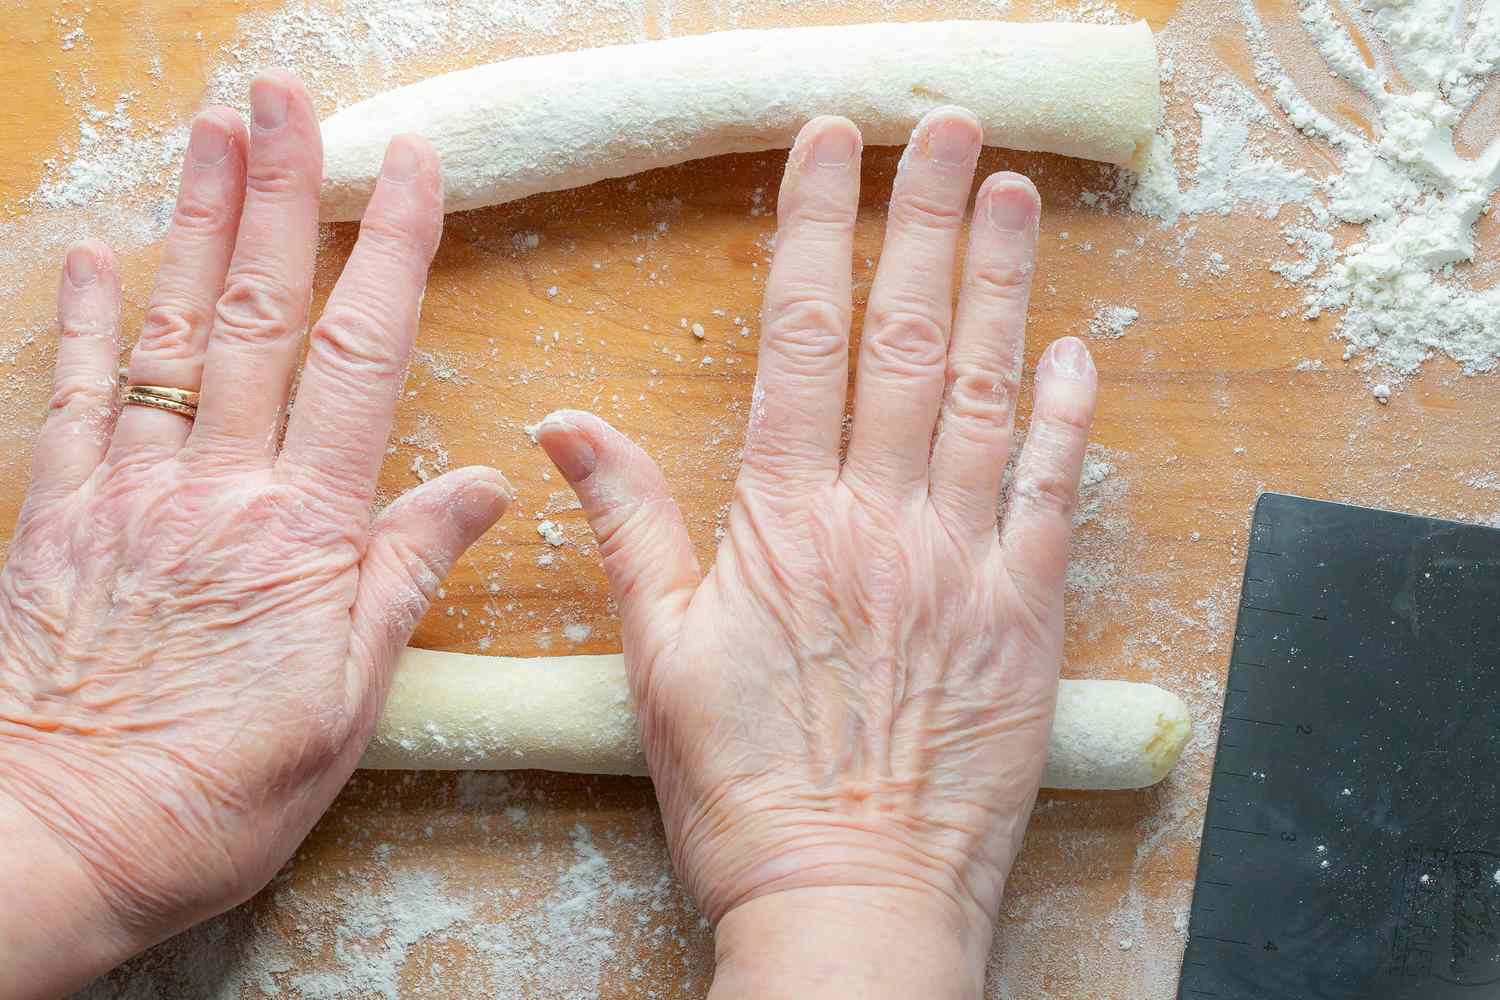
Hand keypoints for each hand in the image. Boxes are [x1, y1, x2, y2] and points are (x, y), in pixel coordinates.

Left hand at [0, 71, 508, 997]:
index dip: (391, 252)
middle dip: (277, 193)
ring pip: (164, 330)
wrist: (56, 841)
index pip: (361, 358)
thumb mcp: (348, 703)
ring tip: (205, 128)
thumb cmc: (217, 787)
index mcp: (304, 529)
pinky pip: (70, 395)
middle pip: (253, 312)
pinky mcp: (57, 515)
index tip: (410, 168)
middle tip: (284, 97)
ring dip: (189, 221)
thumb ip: (404, 577)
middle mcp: (215, 486)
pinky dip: (80, 316)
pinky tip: (91, 250)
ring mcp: (128, 490)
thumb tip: (485, 487)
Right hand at [537, 108, 1097, 996]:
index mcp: (785, 517)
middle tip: (942, 127)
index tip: (828, 144)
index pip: (800, 336)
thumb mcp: (658, 656)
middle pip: (904, 339)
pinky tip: (1074, 351)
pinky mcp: (1025, 614)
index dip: (815, 228)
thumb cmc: (744, 785)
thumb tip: (568, 422)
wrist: (852, 895)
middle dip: (920, 221)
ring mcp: (963, 560)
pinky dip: (1065, 418)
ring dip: (998, 285)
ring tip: (1007, 194)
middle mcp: (881, 518)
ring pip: (985, 394)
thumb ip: (629, 525)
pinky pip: (1051, 496)